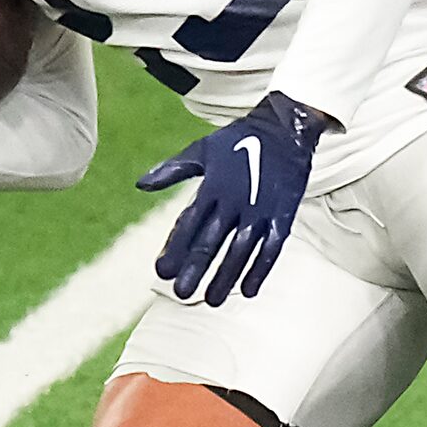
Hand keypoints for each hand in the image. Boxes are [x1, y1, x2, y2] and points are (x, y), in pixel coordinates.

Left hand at [135, 91, 333, 304]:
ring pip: (241, 250)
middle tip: (181, 292)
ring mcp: (260, 209)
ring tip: (212, 300)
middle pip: (212, 240)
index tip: (160, 272)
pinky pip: (272, 247)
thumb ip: (172, 170)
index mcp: (213, 186)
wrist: (286, 126)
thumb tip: (140, 185)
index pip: (189, 223)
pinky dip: (261, 269)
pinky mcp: (282, 214)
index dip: (175, 248)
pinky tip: (249, 291)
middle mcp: (235, 200)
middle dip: (196, 268)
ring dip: (226, 277)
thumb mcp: (202, 150)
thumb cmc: (239, 140)